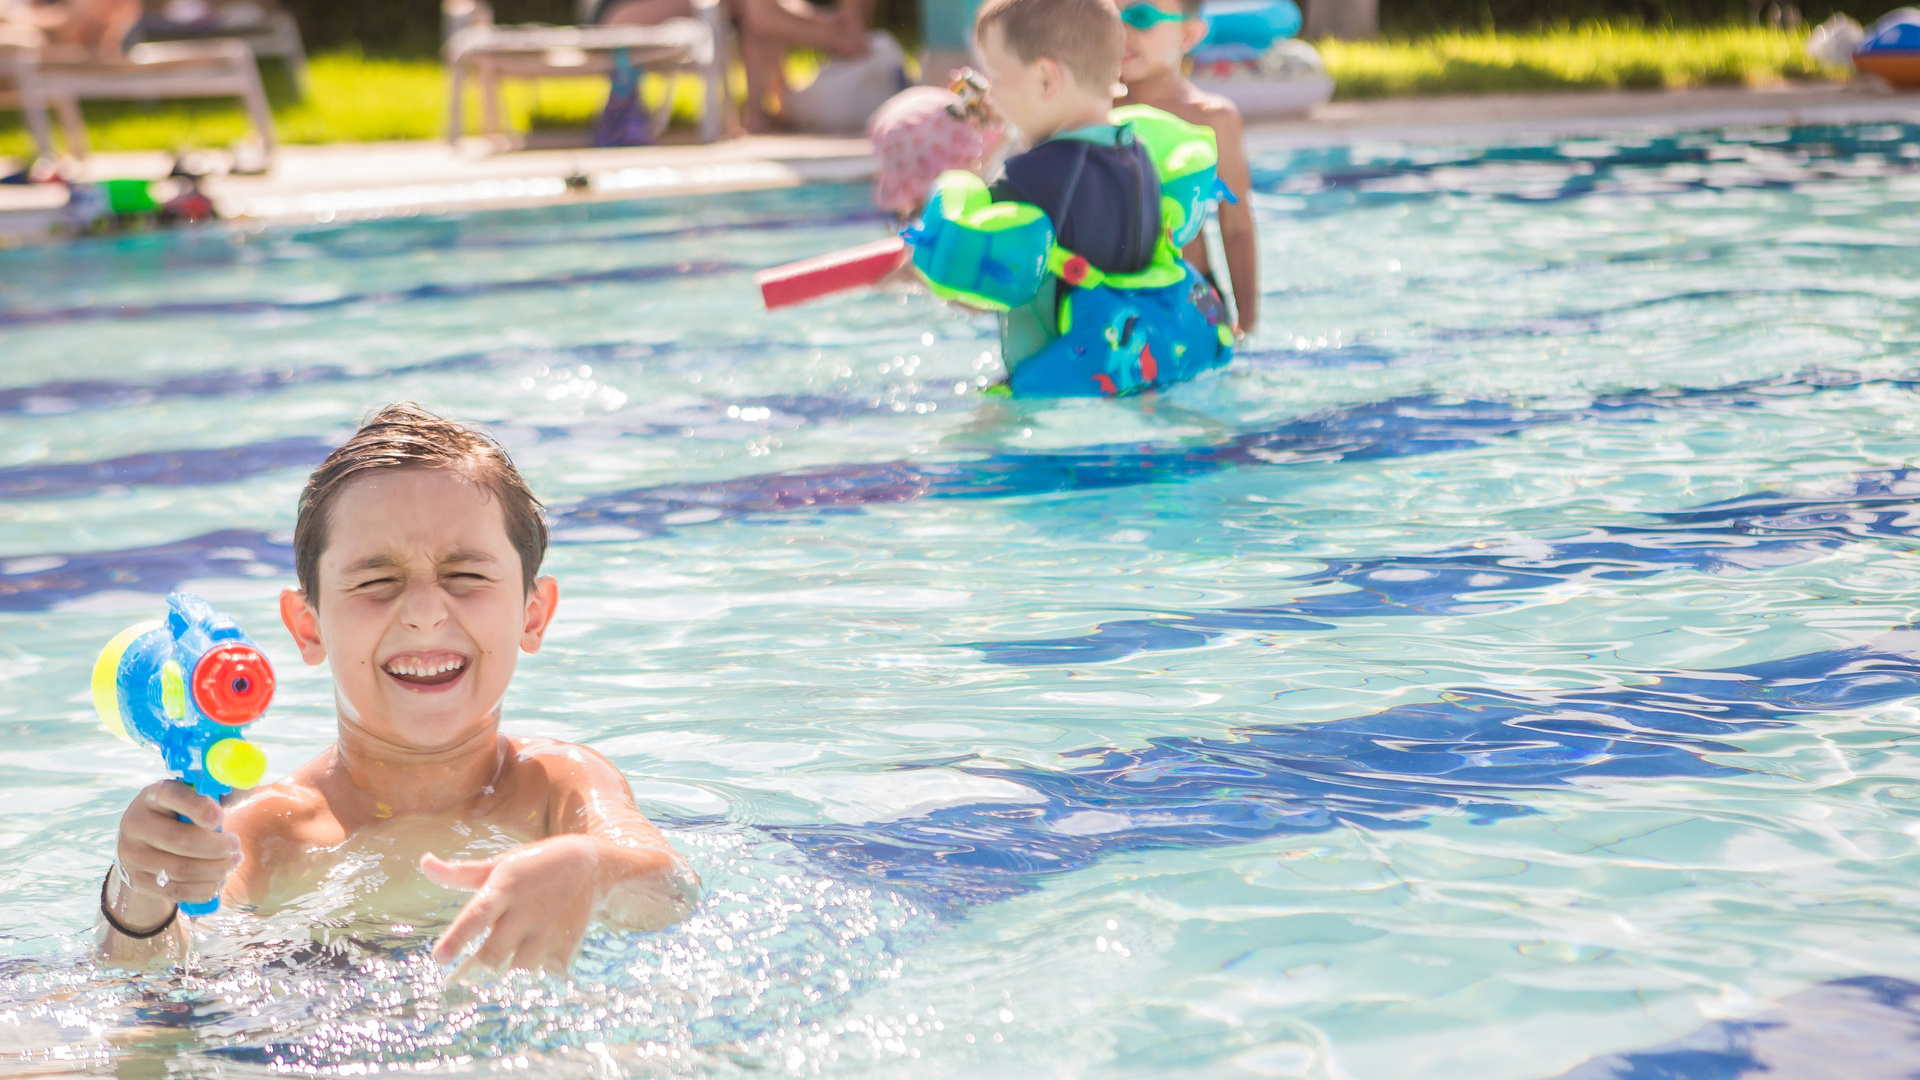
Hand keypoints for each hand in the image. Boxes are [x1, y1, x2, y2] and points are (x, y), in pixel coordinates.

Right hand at [113, 780, 241, 922]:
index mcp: (153, 795)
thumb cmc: (182, 815)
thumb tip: (247, 781)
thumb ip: (215, 793)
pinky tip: (219, 881)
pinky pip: (176, 891)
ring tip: (233, 862)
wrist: (146, 845)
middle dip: (217, 847)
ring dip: (216, 869)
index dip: (198, 807)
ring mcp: (133, 855)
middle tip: (237, 845)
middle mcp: (135, 824)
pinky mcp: (138, 881)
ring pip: (181, 869)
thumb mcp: (193, 799)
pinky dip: (204, 889)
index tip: (220, 819)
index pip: (172, 795)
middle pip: (181, 840)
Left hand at [424, 836, 598, 976]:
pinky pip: (545, 972)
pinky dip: (537, 972)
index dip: (457, 938)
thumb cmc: (535, 865)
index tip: (439, 958)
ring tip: (507, 960)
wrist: (592, 865)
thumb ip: (462, 873)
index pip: (477, 915)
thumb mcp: (502, 864)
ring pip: (518, 969)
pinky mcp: (568, 943)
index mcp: (505, 888)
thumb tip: (424, 862)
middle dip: (480, 966)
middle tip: (470, 970)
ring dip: (508, 970)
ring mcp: (549, 929)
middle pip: (493, 955)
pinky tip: (537, 957)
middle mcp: (526, 910)